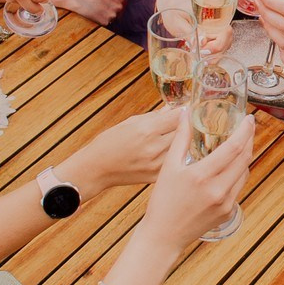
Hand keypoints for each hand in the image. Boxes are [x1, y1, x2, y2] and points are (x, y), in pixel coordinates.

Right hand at [48, 0, 125, 26]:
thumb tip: (124, 3)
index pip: (123, 6)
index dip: (115, 6)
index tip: (108, 5)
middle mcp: (119, 7)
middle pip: (119, 14)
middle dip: (112, 12)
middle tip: (101, 8)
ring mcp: (112, 15)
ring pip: (112, 19)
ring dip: (106, 17)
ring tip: (96, 10)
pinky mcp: (105, 22)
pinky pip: (105, 24)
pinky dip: (100, 21)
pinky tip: (94, 15)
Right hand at [64, 105, 182, 193]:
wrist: (96, 169)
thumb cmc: (109, 142)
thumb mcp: (130, 123)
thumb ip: (154, 116)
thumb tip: (172, 108)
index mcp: (147, 130)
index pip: (177, 116)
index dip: (184, 111)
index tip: (187, 108)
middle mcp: (154, 147)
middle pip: (184, 132)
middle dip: (186, 125)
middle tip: (187, 121)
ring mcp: (157, 164)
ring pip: (183, 149)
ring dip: (184, 141)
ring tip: (180, 136)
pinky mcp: (157, 176)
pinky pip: (175, 163)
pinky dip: (177, 157)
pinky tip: (173, 152)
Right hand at [135, 108, 253, 251]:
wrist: (164, 235)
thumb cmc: (163, 201)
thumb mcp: (168, 166)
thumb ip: (180, 138)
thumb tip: (185, 114)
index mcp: (202, 176)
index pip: (233, 148)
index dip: (245, 131)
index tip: (249, 119)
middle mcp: (218, 190)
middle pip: (244, 158)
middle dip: (249, 140)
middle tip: (247, 127)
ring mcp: (226, 203)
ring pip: (244, 172)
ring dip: (244, 156)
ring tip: (239, 143)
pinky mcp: (228, 212)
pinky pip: (239, 187)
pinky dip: (238, 173)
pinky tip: (230, 166)